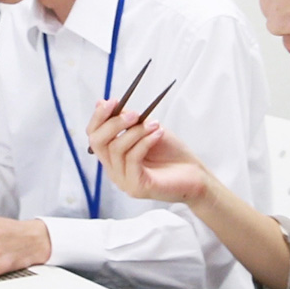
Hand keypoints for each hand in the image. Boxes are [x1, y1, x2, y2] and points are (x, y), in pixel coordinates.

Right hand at [86, 99, 215, 206]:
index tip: (112, 102)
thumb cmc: (172, 154)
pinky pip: (133, 159)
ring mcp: (123, 181)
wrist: (196, 176)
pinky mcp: (136, 187)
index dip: (99, 117)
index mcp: (113, 157)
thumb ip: (126, 120)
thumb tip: (101, 102)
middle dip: (113, 123)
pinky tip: (158, 134)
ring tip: (155, 124)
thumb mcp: (146, 129)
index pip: (93, 136)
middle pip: (98, 143)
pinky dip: (145, 142)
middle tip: (134, 113)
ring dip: (136, 131)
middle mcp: (114, 170)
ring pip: (117, 149)